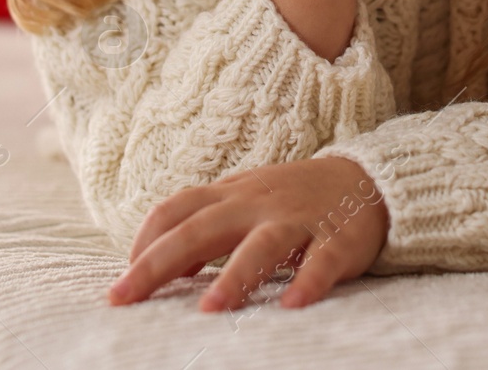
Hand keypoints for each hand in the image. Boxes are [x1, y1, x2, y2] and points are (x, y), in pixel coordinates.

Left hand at [106, 156, 388, 311]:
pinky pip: (322, 262)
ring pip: (261, 245)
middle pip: (200, 228)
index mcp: (230, 195)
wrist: (365, 179)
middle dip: (157, 263)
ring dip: (234, 276)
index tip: (122, 282)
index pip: (174, 210)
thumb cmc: (291, 199)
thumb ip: (204, 229)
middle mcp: (257, 204)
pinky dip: (307, 283)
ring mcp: (298, 220)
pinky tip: (291, 305)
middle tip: (124, 296)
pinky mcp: (338, 239)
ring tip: (209, 308)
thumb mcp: (243, 203)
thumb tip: (166, 268)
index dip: (143, 243)